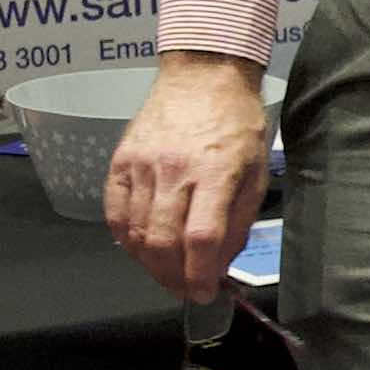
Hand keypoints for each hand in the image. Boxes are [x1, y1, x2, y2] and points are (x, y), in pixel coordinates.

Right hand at [100, 54, 274, 305]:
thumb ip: (238, 221)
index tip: (205, 293)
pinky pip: (114, 212)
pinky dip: (124, 238)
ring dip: (149, 264)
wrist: (202, 75)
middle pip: (163, 241)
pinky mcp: (121, 160)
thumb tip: (219, 264)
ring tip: (165, 274)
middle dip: (173, 278)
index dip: (200, 275)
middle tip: (185, 290)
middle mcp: (173, 170)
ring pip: (135, 232)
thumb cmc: (237, 123)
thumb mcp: (255, 172)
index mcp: (215, 172)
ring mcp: (142, 164)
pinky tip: (138, 249)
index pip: (201, 238)